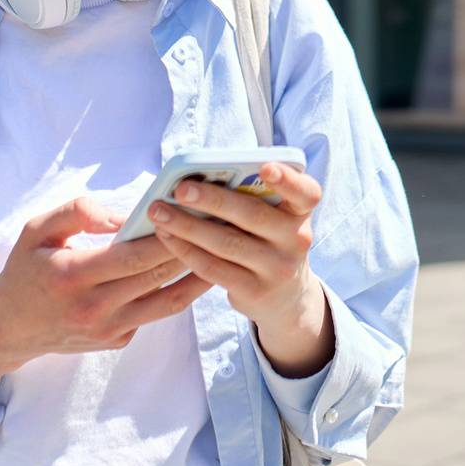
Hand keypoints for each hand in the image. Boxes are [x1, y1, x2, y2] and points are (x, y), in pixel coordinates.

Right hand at [0, 193, 213, 370]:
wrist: (9, 327)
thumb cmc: (25, 270)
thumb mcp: (37, 230)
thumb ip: (78, 213)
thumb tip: (124, 216)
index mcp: (72, 276)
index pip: (133, 256)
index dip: (165, 236)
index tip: (192, 213)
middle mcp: (93, 308)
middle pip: (156, 276)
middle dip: (190, 249)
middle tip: (220, 225)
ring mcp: (108, 329)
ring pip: (168, 301)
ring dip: (198, 276)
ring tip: (224, 250)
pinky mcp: (117, 341)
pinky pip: (155, 313)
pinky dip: (176, 292)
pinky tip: (195, 270)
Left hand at [147, 161, 323, 334]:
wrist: (286, 298)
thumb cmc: (269, 242)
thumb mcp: (276, 220)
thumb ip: (253, 199)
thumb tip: (199, 179)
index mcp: (300, 213)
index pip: (305, 192)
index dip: (287, 179)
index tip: (264, 167)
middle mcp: (296, 240)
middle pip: (252, 215)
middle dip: (213, 200)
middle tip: (181, 188)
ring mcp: (277, 269)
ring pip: (226, 243)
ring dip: (187, 225)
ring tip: (159, 210)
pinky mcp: (254, 291)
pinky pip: (213, 268)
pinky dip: (185, 250)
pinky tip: (166, 235)